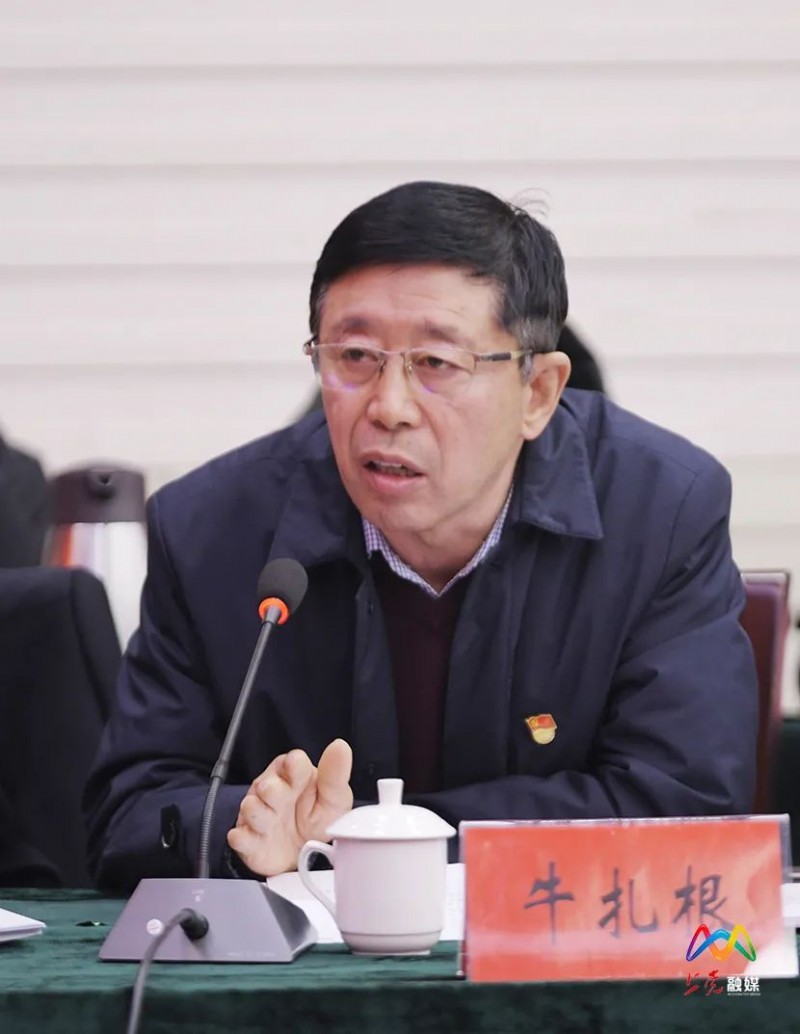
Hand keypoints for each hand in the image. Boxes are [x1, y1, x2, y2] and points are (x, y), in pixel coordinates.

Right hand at [227, 738, 352, 876]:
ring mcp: (258, 815)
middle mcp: (273, 791)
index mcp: (295, 775)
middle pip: (268, 784)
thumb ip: (335, 775)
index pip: (292, 761)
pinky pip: (238, 836)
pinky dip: (241, 837)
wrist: (299, 855)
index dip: (294, 765)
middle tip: (280, 796)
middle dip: (273, 790)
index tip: (294, 765)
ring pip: (251, 807)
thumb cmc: (315, 819)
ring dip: (259, 813)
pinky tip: (246, 837)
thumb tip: (340, 746)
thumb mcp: (334, 800)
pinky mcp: (248, 840)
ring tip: (270, 820)